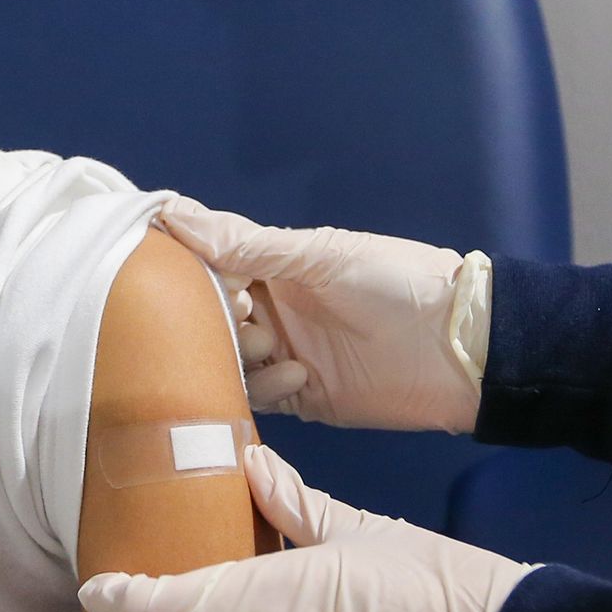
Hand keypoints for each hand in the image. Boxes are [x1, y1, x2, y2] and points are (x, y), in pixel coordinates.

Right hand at [161, 197, 492, 433]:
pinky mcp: (302, 397)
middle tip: (224, 312)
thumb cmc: (397, 282)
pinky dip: (268, 385)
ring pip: (228, 359)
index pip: (211, 261)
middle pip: (211, 316)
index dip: (184, 263)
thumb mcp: (320, 254)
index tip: (153, 264)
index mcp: (276, 265)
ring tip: (264, 343)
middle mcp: (274, 309)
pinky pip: (260, 397)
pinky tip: (298, 371)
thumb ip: (247, 244)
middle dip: (206, 316)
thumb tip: (172, 214)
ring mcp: (285, 353)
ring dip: (237, 353)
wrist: (458, 347)